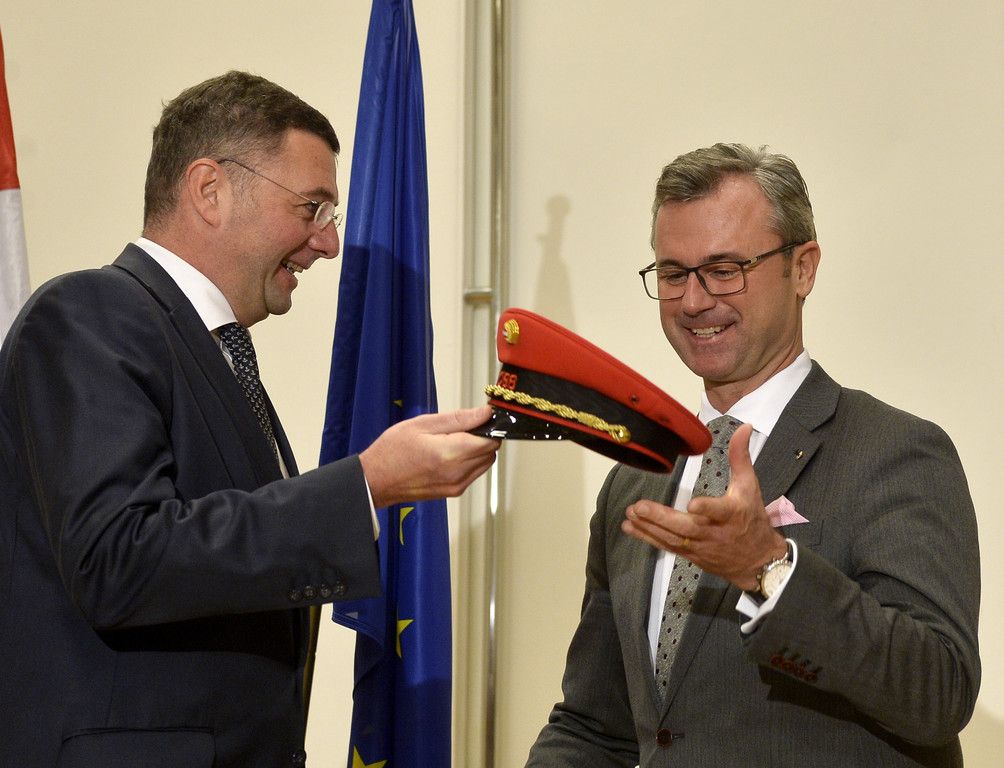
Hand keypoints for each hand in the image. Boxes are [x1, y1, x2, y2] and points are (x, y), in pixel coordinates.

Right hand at [359, 405, 499, 508]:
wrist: (375, 480)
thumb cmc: (393, 450)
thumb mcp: (423, 424)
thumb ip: (458, 419)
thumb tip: (485, 413)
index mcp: (450, 454)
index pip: (491, 441)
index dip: (489, 427)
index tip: (478, 419)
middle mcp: (457, 473)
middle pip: (491, 452)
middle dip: (484, 438)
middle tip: (462, 428)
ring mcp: (456, 486)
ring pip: (485, 464)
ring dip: (478, 450)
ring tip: (453, 441)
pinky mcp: (453, 492)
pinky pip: (474, 473)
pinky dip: (470, 462)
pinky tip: (450, 454)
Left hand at [621, 423, 786, 590]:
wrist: (758, 561)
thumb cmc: (752, 519)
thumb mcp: (750, 486)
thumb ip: (740, 457)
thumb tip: (744, 428)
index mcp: (731, 514)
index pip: (719, 511)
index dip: (706, 509)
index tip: (692, 504)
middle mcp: (713, 532)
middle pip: (686, 528)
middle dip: (661, 518)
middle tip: (639, 507)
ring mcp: (701, 546)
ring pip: (672, 539)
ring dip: (649, 527)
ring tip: (630, 515)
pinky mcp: (691, 554)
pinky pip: (668, 547)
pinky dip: (648, 538)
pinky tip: (630, 528)